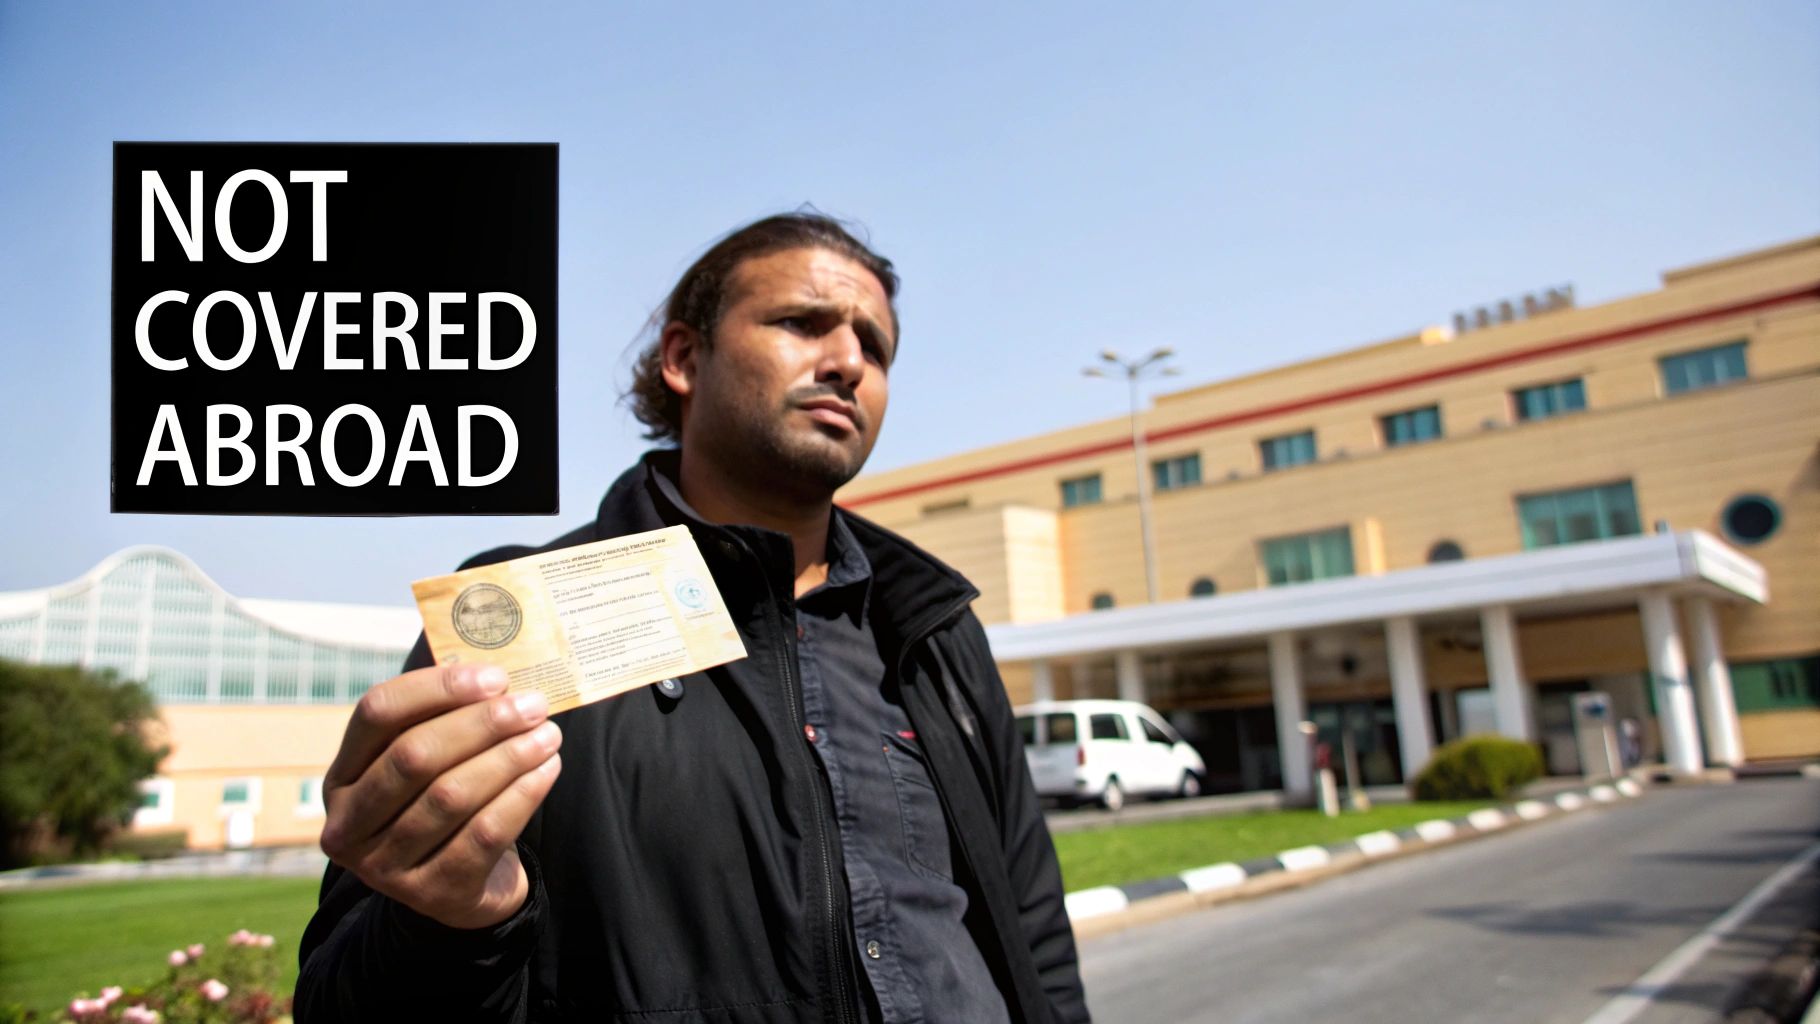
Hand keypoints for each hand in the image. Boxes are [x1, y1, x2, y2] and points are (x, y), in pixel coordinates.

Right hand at [318, 664, 561, 929]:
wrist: (462, 887)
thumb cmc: (444, 802)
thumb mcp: (430, 762)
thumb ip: (445, 717)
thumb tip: (495, 670)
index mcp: (342, 776)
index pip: (377, 712)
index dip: (436, 687)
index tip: (494, 677)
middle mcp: (349, 823)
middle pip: (415, 756)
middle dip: (482, 724)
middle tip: (533, 705)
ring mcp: (385, 866)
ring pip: (451, 796)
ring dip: (509, 758)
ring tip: (548, 735)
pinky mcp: (432, 892)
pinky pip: (483, 834)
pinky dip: (522, 796)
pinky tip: (547, 770)